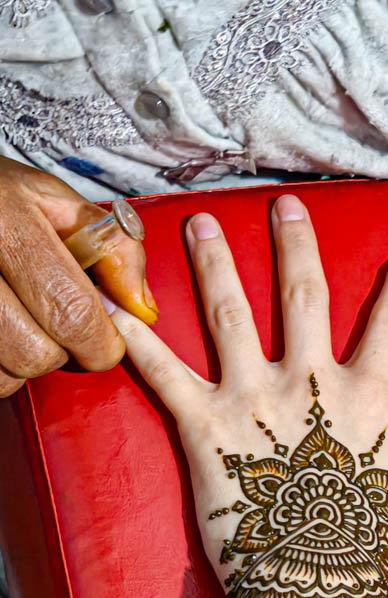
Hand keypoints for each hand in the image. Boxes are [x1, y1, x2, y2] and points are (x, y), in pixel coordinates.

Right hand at [0, 156, 156, 396]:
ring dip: (28, 362)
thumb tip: (141, 308)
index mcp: (8, 224)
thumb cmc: (2, 201)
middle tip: (60, 326)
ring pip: (8, 374)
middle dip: (62, 352)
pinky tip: (7, 334)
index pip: (72, 312)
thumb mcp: (59, 203)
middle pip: (37, 352)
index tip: (107, 342)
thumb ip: (113, 251)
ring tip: (28, 324)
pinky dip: (3, 368)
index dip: (101, 342)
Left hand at [104, 194, 387, 597]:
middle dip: (294, 248)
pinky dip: (135, 342)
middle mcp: (306, 383)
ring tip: (197, 224)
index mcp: (364, 397)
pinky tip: (111, 307)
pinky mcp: (203, 430)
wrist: (312, 597)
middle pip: (301, 298)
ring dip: (214, 265)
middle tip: (285, 205)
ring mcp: (250, 401)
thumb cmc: (376, 553)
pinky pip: (163, 377)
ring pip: (228, 316)